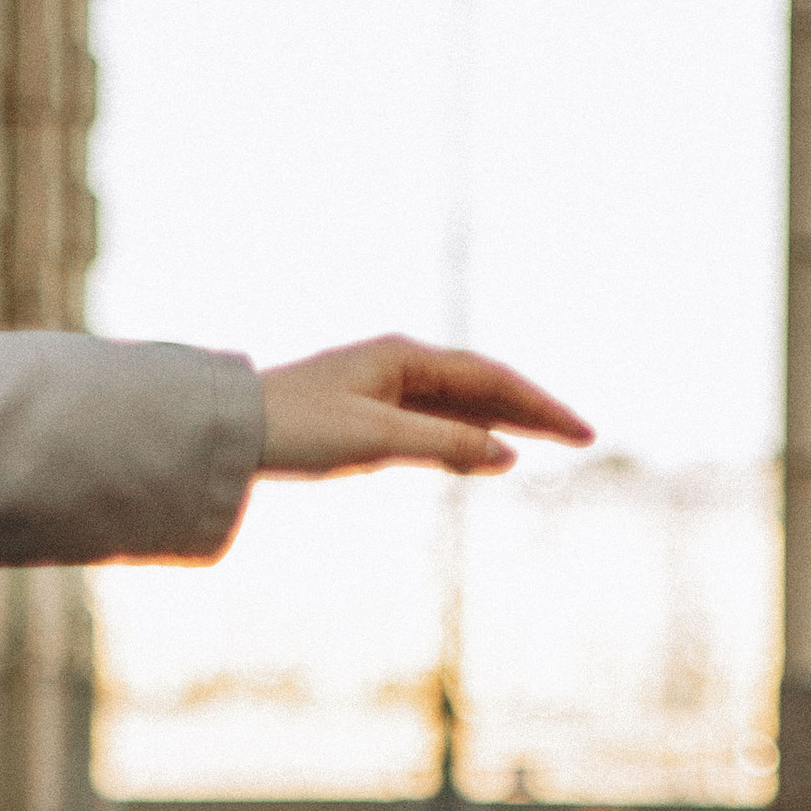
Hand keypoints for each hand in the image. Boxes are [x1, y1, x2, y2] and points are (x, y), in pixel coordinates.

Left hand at [257, 336, 592, 480]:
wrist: (230, 430)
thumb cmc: (296, 429)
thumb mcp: (376, 440)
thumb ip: (444, 443)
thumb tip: (507, 454)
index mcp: (405, 357)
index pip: (492, 379)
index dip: (540, 407)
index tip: (580, 433)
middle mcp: (399, 362)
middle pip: (483, 384)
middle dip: (533, 410)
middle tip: (581, 437)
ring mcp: (383, 385)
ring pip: (459, 401)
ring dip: (504, 421)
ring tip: (544, 442)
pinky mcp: (367, 411)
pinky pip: (432, 418)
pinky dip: (465, 433)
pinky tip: (481, 451)